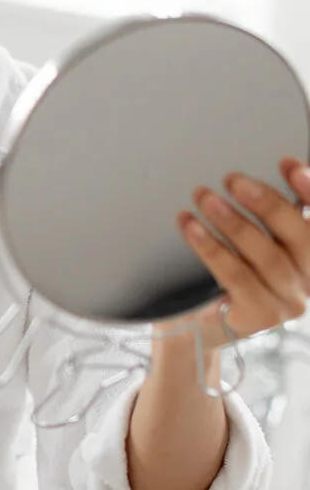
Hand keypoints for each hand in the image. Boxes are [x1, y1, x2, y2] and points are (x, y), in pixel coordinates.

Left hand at [172, 157, 309, 350]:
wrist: (201, 324)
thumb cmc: (229, 271)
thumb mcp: (251, 239)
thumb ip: (265, 212)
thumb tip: (267, 167)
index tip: (289, 165)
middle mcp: (309, 280)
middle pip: (298, 235)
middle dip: (266, 202)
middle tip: (232, 179)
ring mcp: (287, 302)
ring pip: (265, 255)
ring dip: (232, 221)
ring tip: (203, 195)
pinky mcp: (259, 317)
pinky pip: (236, 276)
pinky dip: (211, 247)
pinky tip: (190, 225)